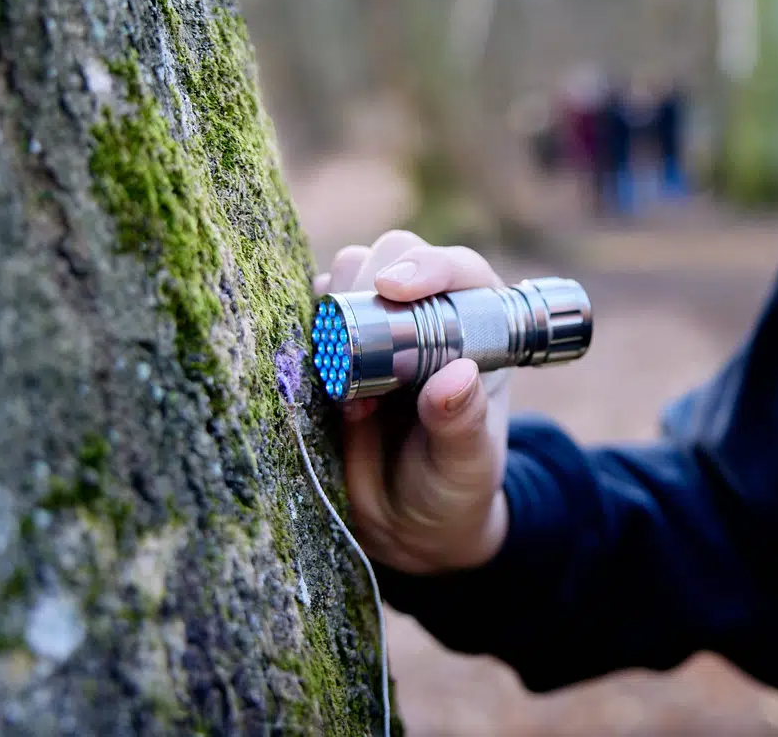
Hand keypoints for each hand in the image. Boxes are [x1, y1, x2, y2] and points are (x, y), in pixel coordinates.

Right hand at [314, 230, 512, 573]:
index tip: (394, 288)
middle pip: (392, 255)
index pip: (458, 270)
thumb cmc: (452, 487)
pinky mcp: (327, 350)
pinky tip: (318, 382)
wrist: (405, 524)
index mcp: (475, 328)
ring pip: (344, 275)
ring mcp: (371, 328)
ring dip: (335, 308)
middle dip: (370, 278)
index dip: (428, 265)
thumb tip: (456, 374)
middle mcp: (423, 315)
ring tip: (345, 383)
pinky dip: (302, 335)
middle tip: (358, 337)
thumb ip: (462, 424)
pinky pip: (305, 318)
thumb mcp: (466, 465)